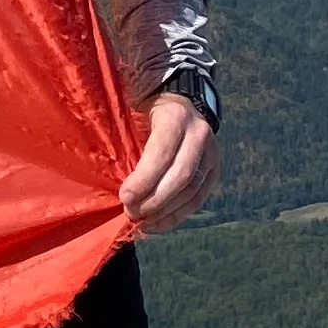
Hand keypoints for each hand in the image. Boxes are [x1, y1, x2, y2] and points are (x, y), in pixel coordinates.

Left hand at [118, 92, 218, 233]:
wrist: (176, 103)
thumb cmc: (143, 111)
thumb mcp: (132, 114)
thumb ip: (124, 141)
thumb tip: (112, 181)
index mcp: (176, 116)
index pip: (162, 153)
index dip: (144, 179)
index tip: (124, 197)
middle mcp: (199, 134)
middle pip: (181, 176)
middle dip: (154, 200)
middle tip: (130, 213)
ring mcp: (212, 153)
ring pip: (191, 191)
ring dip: (165, 212)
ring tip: (141, 221)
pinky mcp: (215, 170)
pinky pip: (197, 199)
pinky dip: (176, 216)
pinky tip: (156, 224)